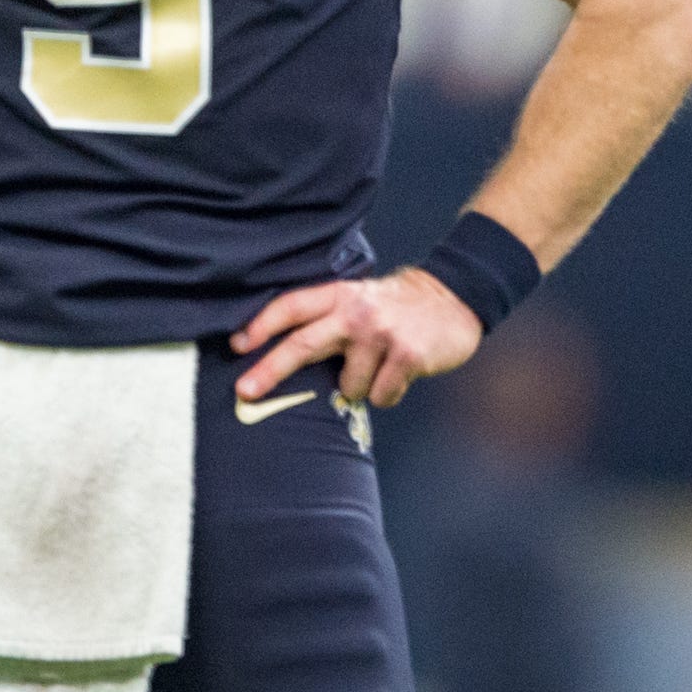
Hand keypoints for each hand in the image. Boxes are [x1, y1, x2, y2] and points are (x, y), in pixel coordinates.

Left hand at [232, 269, 481, 411]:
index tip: (236, 345)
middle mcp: (356, 312)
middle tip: (244, 392)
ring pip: (348, 385)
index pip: (292, 307)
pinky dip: (388, 393)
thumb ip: (329, 320)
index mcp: (340, 295)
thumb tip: (287, 356)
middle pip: (302, 344)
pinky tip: (401, 373)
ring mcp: (381, 334)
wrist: (455, 297)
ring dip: (362, 386)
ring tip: (382, 366)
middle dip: (269, 371)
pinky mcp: (406, 356)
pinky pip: (380, 396)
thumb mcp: (360, 299)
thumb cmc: (398, 306)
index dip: (261, 325)